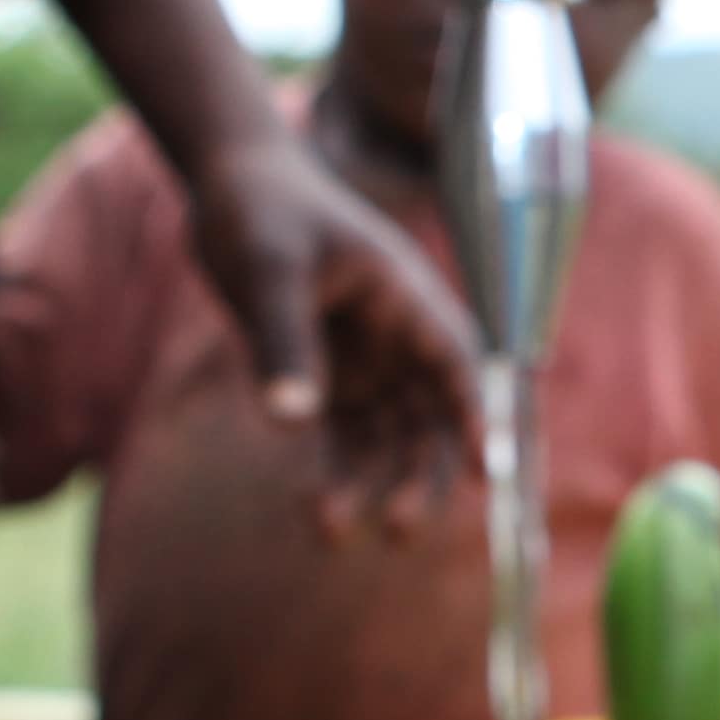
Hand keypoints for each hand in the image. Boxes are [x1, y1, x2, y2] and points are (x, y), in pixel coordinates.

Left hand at [180, 131, 480, 525]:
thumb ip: (283, 343)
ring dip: (371, 485)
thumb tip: (290, 424)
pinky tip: (318, 513)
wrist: (230, 187)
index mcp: (407, 298)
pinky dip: (338, 474)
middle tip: (398, 530)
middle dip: (423, 476)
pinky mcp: (331, 380)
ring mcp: (370, 362)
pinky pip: (345, 439)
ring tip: (328, 531)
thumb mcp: (269, 271)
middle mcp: (401, 338)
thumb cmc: (261, 212)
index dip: (480, 416)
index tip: (490, 472)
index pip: (458, 363)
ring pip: (389, 439)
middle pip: (434, 419)